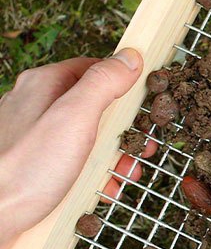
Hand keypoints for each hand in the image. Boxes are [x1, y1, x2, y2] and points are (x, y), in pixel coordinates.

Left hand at [0, 49, 149, 248]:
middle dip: (122, 130)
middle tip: (142, 148)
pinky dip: (91, 176)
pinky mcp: (34, 166)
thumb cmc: (26, 169)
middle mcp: (35, 106)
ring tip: (126, 175)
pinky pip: (71, 164)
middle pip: (91, 107)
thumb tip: (129, 58)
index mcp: (44, 85)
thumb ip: (103, 84)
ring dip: (111, 157)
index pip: (93, 69)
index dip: (123, 85)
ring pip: (83, 138)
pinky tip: (101, 190)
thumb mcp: (74, 118)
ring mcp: (33, 137)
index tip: (145, 103)